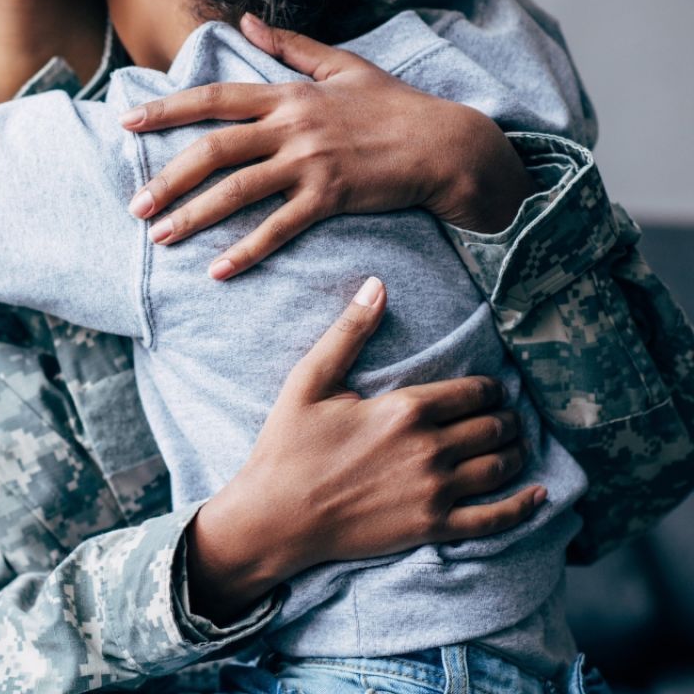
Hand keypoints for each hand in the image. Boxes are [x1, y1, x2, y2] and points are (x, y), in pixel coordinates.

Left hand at [121, 14, 536, 280]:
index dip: (167, 110)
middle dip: (169, 177)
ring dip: (194, 215)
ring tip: (160, 237)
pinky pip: (279, 227)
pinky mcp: (331, 197)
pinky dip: (247, 250)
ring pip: (239, 189)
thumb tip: (247, 21)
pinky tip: (218, 270)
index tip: (128, 123)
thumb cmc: (394, 107)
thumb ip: (289, 48)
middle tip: (134, 204)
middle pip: (215, 148)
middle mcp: (293, 125)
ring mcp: (311, 162)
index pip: (214, 98)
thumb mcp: (341, 66)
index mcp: (288, 94)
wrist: (447, 144)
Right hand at [184, 278, 543, 622]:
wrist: (275, 518)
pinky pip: (494, 519)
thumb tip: (377, 285)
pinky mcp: (432, 528)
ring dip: (514, 453)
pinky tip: (538, 496)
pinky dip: (523, 507)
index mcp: (404, 409)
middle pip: (493, 427)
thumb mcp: (309, 382)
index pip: (472, 392)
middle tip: (504, 418)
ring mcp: (434, 491)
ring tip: (512, 447)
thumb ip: (348, 333)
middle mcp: (428, 448)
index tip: (490, 391)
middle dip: (505, 419)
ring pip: (499, 466)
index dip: (489, 389)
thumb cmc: (286, 449)